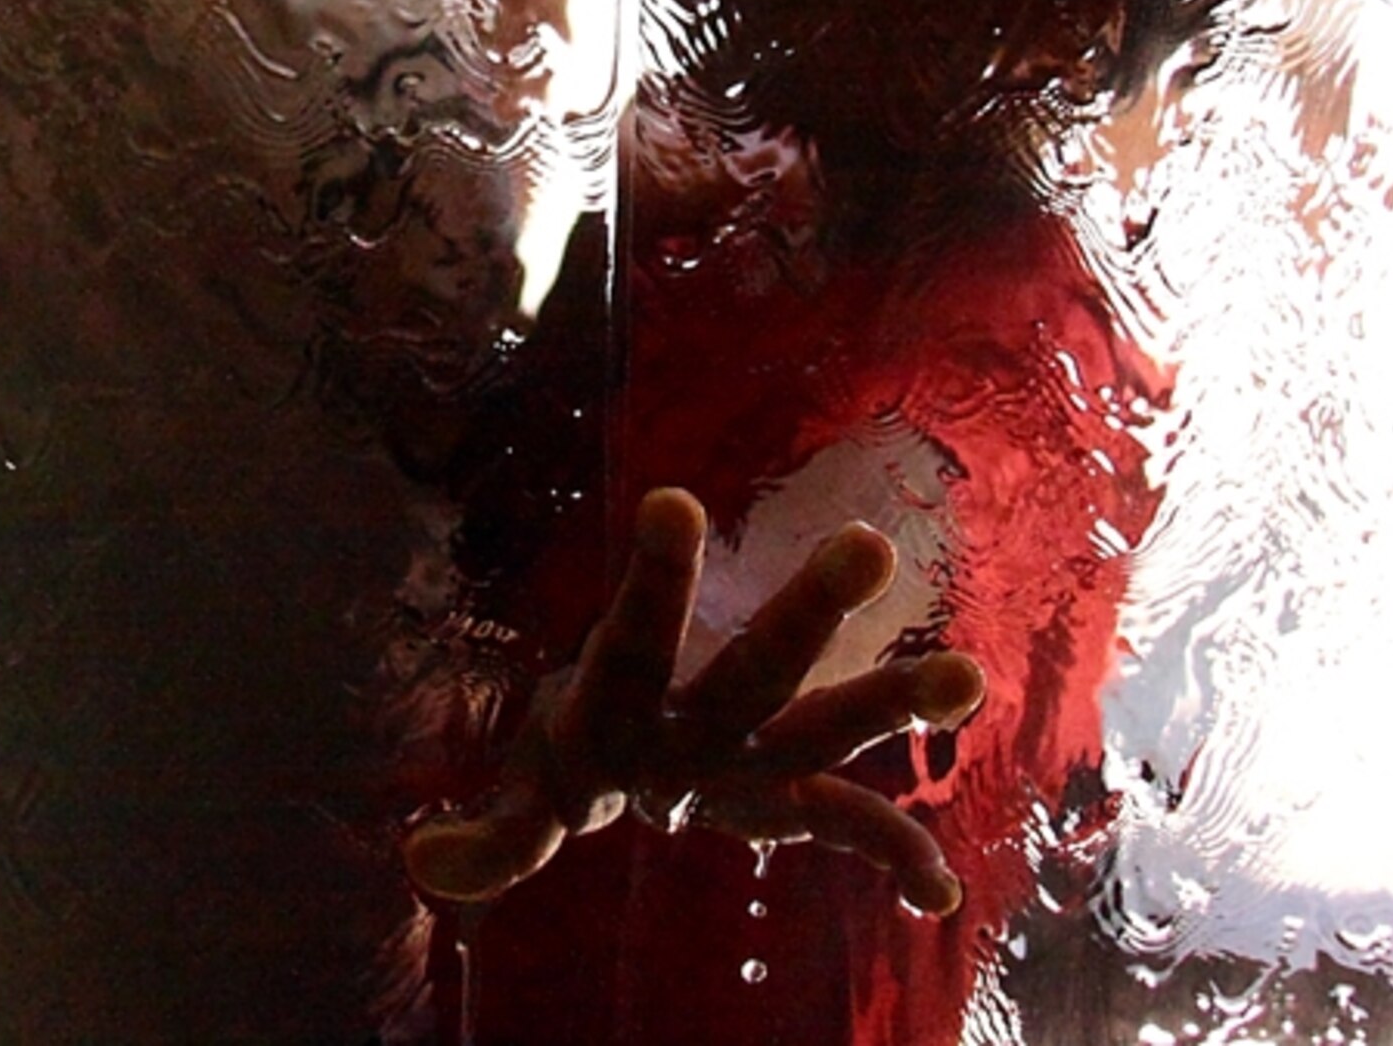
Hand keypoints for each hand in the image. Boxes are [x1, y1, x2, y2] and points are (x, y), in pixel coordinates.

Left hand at [405, 489, 985, 915]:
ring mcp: (757, 749)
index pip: (638, 634)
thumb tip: (425, 863)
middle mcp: (708, 710)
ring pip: (827, 721)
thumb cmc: (579, 751)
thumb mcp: (530, 795)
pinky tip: (937, 890)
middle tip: (868, 545)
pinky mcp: (788, 798)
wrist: (627, 756)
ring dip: (892, 698)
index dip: (657, 579)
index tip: (672, 502)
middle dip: (809, 612)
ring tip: (967, 678)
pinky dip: (893, 857)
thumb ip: (492, 834)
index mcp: (631, 696)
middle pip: (759, 663)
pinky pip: (850, 827)